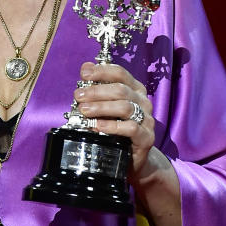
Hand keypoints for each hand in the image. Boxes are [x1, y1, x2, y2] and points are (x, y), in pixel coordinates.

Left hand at [73, 61, 154, 179]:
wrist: (131, 158)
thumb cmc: (115, 128)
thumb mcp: (105, 106)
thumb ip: (97, 88)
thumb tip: (85, 67)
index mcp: (134, 89)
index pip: (120, 73)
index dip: (102, 71)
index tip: (84, 74)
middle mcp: (143, 102)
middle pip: (121, 90)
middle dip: (96, 91)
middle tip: (78, 96)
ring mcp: (147, 119)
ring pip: (125, 107)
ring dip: (101, 107)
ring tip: (84, 110)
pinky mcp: (146, 137)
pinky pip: (130, 128)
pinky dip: (111, 126)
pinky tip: (97, 126)